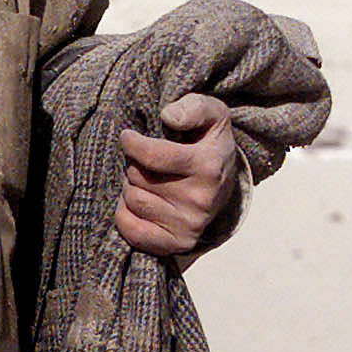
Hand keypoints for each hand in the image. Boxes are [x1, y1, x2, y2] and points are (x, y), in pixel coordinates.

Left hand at [116, 93, 236, 256]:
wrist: (225, 185)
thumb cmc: (209, 144)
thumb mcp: (212, 116)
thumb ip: (193, 108)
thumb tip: (168, 116)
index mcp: (209, 167)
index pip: (152, 156)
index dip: (132, 143)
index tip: (128, 137)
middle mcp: (201, 200)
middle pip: (137, 177)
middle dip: (133, 164)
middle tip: (145, 162)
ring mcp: (190, 225)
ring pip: (132, 200)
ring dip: (131, 186)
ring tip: (146, 180)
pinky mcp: (177, 244)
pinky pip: (130, 229)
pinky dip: (125, 213)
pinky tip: (139, 201)